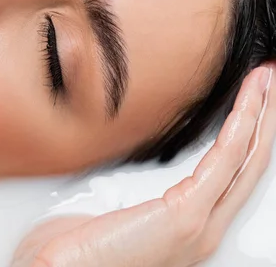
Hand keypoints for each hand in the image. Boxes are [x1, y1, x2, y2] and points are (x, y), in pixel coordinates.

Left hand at [12, 65, 274, 266]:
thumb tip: (121, 169)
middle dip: (262, 120)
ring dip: (259, 116)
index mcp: (185, 228)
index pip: (228, 176)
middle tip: (269, 82)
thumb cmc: (75, 251)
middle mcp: (202, 229)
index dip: (244, 137)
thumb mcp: (108, 210)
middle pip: (246, 166)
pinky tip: (249, 104)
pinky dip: (240, 128)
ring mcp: (198, 226)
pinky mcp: (185, 217)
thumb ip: (127, 191)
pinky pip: (223, 164)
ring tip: (267, 81)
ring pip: (244, 161)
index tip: (247, 103)